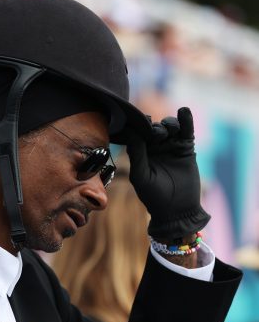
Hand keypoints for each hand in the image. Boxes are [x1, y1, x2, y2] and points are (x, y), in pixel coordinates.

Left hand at [125, 107, 209, 238]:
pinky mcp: (186, 148)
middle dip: (153, 127)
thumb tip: (134, 133)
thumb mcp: (141, 175)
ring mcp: (170, 146)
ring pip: (169, 127)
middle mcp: (154, 147)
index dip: (137, 127)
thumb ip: (137, 154)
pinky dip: (186, 120)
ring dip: (168, 124)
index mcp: (139, 152)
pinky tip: (184, 111)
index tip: (137, 122)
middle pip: (153, 127)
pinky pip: (186, 131)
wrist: (177, 210)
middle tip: (155, 134)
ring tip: (169, 129)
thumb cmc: (153, 196)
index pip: (137, 134)